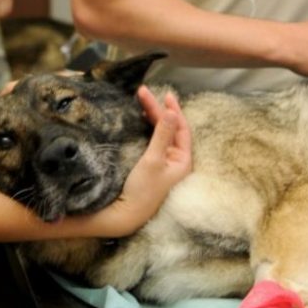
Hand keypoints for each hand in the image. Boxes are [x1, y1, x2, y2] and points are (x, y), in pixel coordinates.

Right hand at [91, 86, 192, 236]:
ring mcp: (163, 164)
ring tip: (143, 100)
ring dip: (152, 117)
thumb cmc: (142, 191)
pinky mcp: (151, 167)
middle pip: (169, 129)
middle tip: (144, 92)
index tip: (165, 95)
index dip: (174, 110)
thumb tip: (171, 112)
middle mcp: (176, 162)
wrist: (125, 215)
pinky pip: (153, 141)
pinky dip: (148, 128)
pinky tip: (141, 119)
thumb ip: (162, 134)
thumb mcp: (153, 160)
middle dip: (158, 110)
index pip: (182, 129)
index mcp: (183, 161)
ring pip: (161, 134)